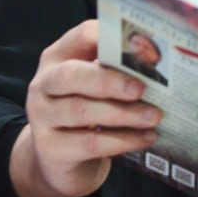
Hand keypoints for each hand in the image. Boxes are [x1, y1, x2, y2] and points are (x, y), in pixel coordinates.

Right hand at [9, 20, 160, 196]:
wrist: (61, 160)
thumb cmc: (88, 112)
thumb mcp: (96, 86)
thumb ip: (117, 70)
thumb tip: (155, 65)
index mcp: (58, 56)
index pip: (82, 36)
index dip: (111, 39)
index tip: (142, 49)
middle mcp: (43, 83)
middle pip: (71, 74)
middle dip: (109, 80)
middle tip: (141, 89)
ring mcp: (41, 116)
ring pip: (81, 111)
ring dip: (123, 114)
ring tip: (153, 117)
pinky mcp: (49, 149)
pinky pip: (89, 143)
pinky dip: (121, 140)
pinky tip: (145, 138)